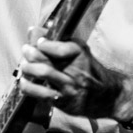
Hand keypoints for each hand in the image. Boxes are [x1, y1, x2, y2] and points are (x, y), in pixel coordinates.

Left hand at [18, 26, 132, 119]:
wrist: (107, 95)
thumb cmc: (89, 70)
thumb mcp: (80, 51)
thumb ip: (57, 41)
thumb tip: (33, 31)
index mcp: (80, 54)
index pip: (59, 48)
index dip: (43, 43)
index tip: (38, 42)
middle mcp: (76, 71)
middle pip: (46, 60)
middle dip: (30, 53)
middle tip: (26, 50)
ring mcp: (69, 87)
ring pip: (42, 74)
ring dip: (27, 68)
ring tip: (24, 65)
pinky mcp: (64, 102)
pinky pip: (40, 93)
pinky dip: (28, 86)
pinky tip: (25, 81)